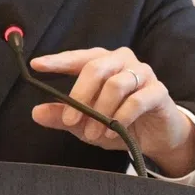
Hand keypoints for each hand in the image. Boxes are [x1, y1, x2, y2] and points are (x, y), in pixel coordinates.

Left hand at [29, 47, 194, 177]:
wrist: (157, 137)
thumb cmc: (119, 122)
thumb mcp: (86, 123)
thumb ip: (63, 116)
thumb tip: (36, 112)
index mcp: (103, 63)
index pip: (77, 58)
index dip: (57, 61)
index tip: (36, 65)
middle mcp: (122, 62)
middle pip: (96, 68)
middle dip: (80, 95)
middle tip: (70, 120)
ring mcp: (142, 74)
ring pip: (116, 85)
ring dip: (101, 112)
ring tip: (93, 134)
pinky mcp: (158, 91)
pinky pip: (137, 100)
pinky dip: (121, 118)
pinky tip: (113, 132)